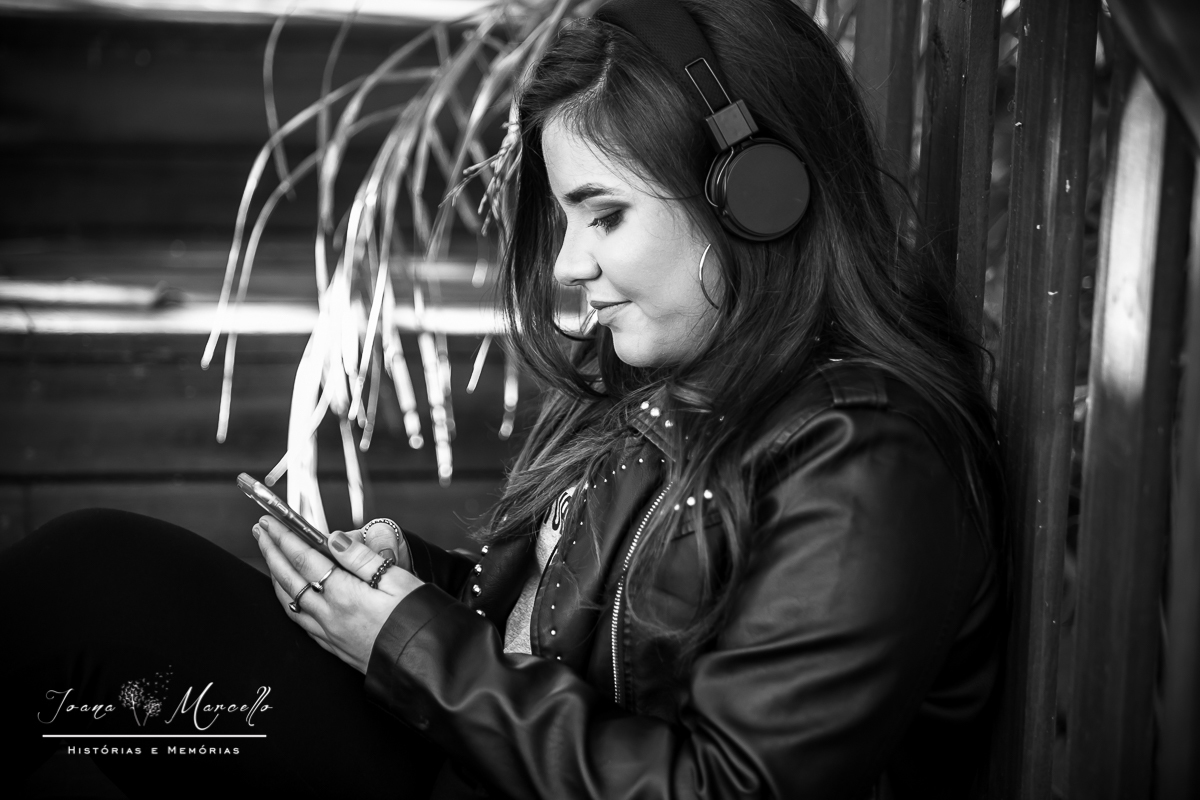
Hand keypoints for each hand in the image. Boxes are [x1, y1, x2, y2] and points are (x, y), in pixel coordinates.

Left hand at [253, 516, 423, 673]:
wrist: (425, 663)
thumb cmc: (418, 618)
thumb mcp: (397, 580)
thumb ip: (362, 558)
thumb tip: (333, 537)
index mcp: (345, 595)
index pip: (305, 560)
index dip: (285, 538)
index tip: (271, 521)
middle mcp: (330, 616)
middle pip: (289, 579)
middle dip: (271, 552)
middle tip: (260, 530)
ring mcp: (329, 633)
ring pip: (289, 602)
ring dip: (275, 576)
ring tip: (269, 557)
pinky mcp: (334, 646)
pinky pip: (299, 621)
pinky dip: (286, 601)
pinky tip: (287, 595)